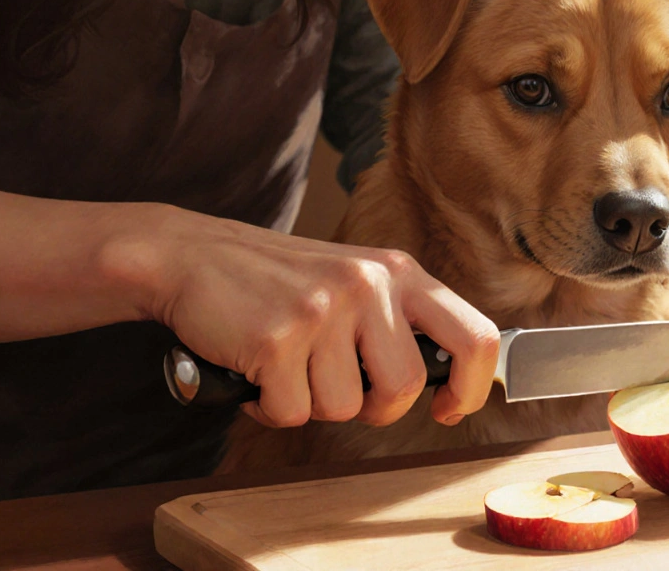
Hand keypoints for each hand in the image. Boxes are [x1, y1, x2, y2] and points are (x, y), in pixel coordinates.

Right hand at [136, 207, 499, 427]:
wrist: (193, 255)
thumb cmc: (280, 283)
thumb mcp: (356, 282)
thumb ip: (400, 322)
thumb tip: (451, 382)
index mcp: (399, 272)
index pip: (475, 336)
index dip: (472, 386)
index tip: (450, 408)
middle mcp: (369, 284)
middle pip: (405, 388)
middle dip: (374, 408)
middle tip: (339, 388)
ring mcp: (324, 309)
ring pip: (344, 407)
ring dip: (311, 403)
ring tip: (286, 364)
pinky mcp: (277, 338)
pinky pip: (291, 412)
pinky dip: (269, 407)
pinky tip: (256, 371)